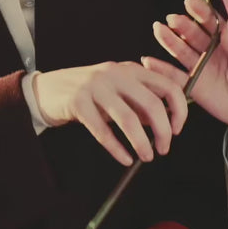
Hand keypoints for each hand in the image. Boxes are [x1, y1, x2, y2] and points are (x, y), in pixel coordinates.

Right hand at [32, 61, 187, 165]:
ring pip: (128, 119)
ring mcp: (97, 86)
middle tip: (164, 148)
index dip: (179, 110)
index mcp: (132, 69)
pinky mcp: (78, 102)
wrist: (48, 88)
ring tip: (147, 156)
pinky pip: (102, 130)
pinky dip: (117, 148)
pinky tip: (125, 159)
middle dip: (163, 131)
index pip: (168, 86)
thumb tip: (166, 123)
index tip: (177, 129)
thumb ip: (142, 103)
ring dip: (142, 142)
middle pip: (152, 104)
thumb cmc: (91, 92)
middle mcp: (117, 74)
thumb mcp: (120, 91)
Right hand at [148, 0, 227, 164]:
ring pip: (182, 51)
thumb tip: (225, 25)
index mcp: (227, 41)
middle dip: (183, 25)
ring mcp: (201, 68)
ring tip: (159, 29)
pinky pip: (176, 77)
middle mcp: (211, 51)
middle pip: (194, 35)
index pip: (211, 23)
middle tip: (172, 18)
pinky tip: (148, 61)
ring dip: (170, 40)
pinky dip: (162, 70)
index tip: (190, 2)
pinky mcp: (194, 87)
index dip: (201, 12)